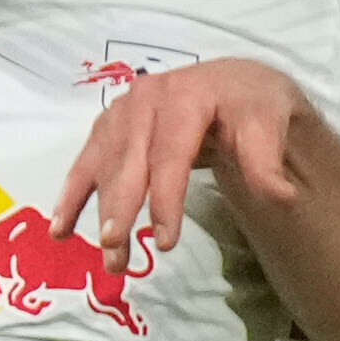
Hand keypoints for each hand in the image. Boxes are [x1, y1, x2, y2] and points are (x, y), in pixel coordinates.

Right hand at [57, 56, 309, 262]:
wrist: (233, 84)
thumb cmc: (250, 106)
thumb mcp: (268, 122)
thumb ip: (266, 158)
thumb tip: (278, 195)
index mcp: (184, 96)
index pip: (170, 154)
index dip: (165, 199)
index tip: (165, 242)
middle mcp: (146, 98)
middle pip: (129, 161)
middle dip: (120, 208)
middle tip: (116, 250)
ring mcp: (122, 111)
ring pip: (104, 165)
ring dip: (97, 212)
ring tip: (107, 256)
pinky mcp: (109, 126)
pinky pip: (85, 161)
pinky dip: (71, 195)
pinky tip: (61, 228)